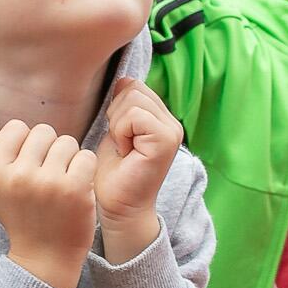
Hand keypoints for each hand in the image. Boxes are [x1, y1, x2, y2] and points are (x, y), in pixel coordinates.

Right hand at [0, 121, 98, 287]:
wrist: (46, 257)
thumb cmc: (19, 221)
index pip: (16, 128)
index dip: (27, 143)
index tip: (29, 165)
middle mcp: (20, 176)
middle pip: (44, 132)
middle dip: (50, 150)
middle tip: (49, 176)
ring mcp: (48, 183)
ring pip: (67, 142)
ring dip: (70, 159)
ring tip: (63, 182)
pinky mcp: (75, 190)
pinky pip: (86, 157)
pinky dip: (86, 169)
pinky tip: (78, 187)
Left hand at [93, 78, 181, 262]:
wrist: (118, 207)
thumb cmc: (114, 174)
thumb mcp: (117, 131)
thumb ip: (123, 106)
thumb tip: (124, 80)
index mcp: (162, 119)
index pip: (133, 86)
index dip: (116, 110)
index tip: (120, 138)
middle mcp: (173, 123)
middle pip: (132, 89)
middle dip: (116, 115)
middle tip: (121, 145)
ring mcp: (172, 131)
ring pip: (132, 100)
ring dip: (117, 126)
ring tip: (124, 149)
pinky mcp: (166, 140)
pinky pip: (134, 116)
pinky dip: (121, 133)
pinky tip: (126, 152)